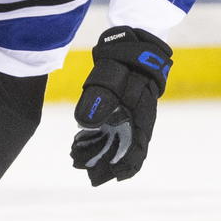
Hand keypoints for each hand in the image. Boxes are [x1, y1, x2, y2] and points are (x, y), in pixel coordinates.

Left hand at [71, 26, 171, 185]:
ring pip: (115, 140)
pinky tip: (79, 141)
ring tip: (78, 160)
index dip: (127, 164)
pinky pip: (109, 129)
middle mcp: (137, 119)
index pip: (138, 147)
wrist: (132, 44)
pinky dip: (96, 138)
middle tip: (89, 174)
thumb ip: (99, 100)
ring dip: (99, 152)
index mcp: (142, 115)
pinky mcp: (119, 109)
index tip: (115, 176)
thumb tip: (84, 123)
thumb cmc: (125, 60)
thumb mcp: (112, 78)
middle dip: (108, 162)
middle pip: (125, 148)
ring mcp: (129, 114)